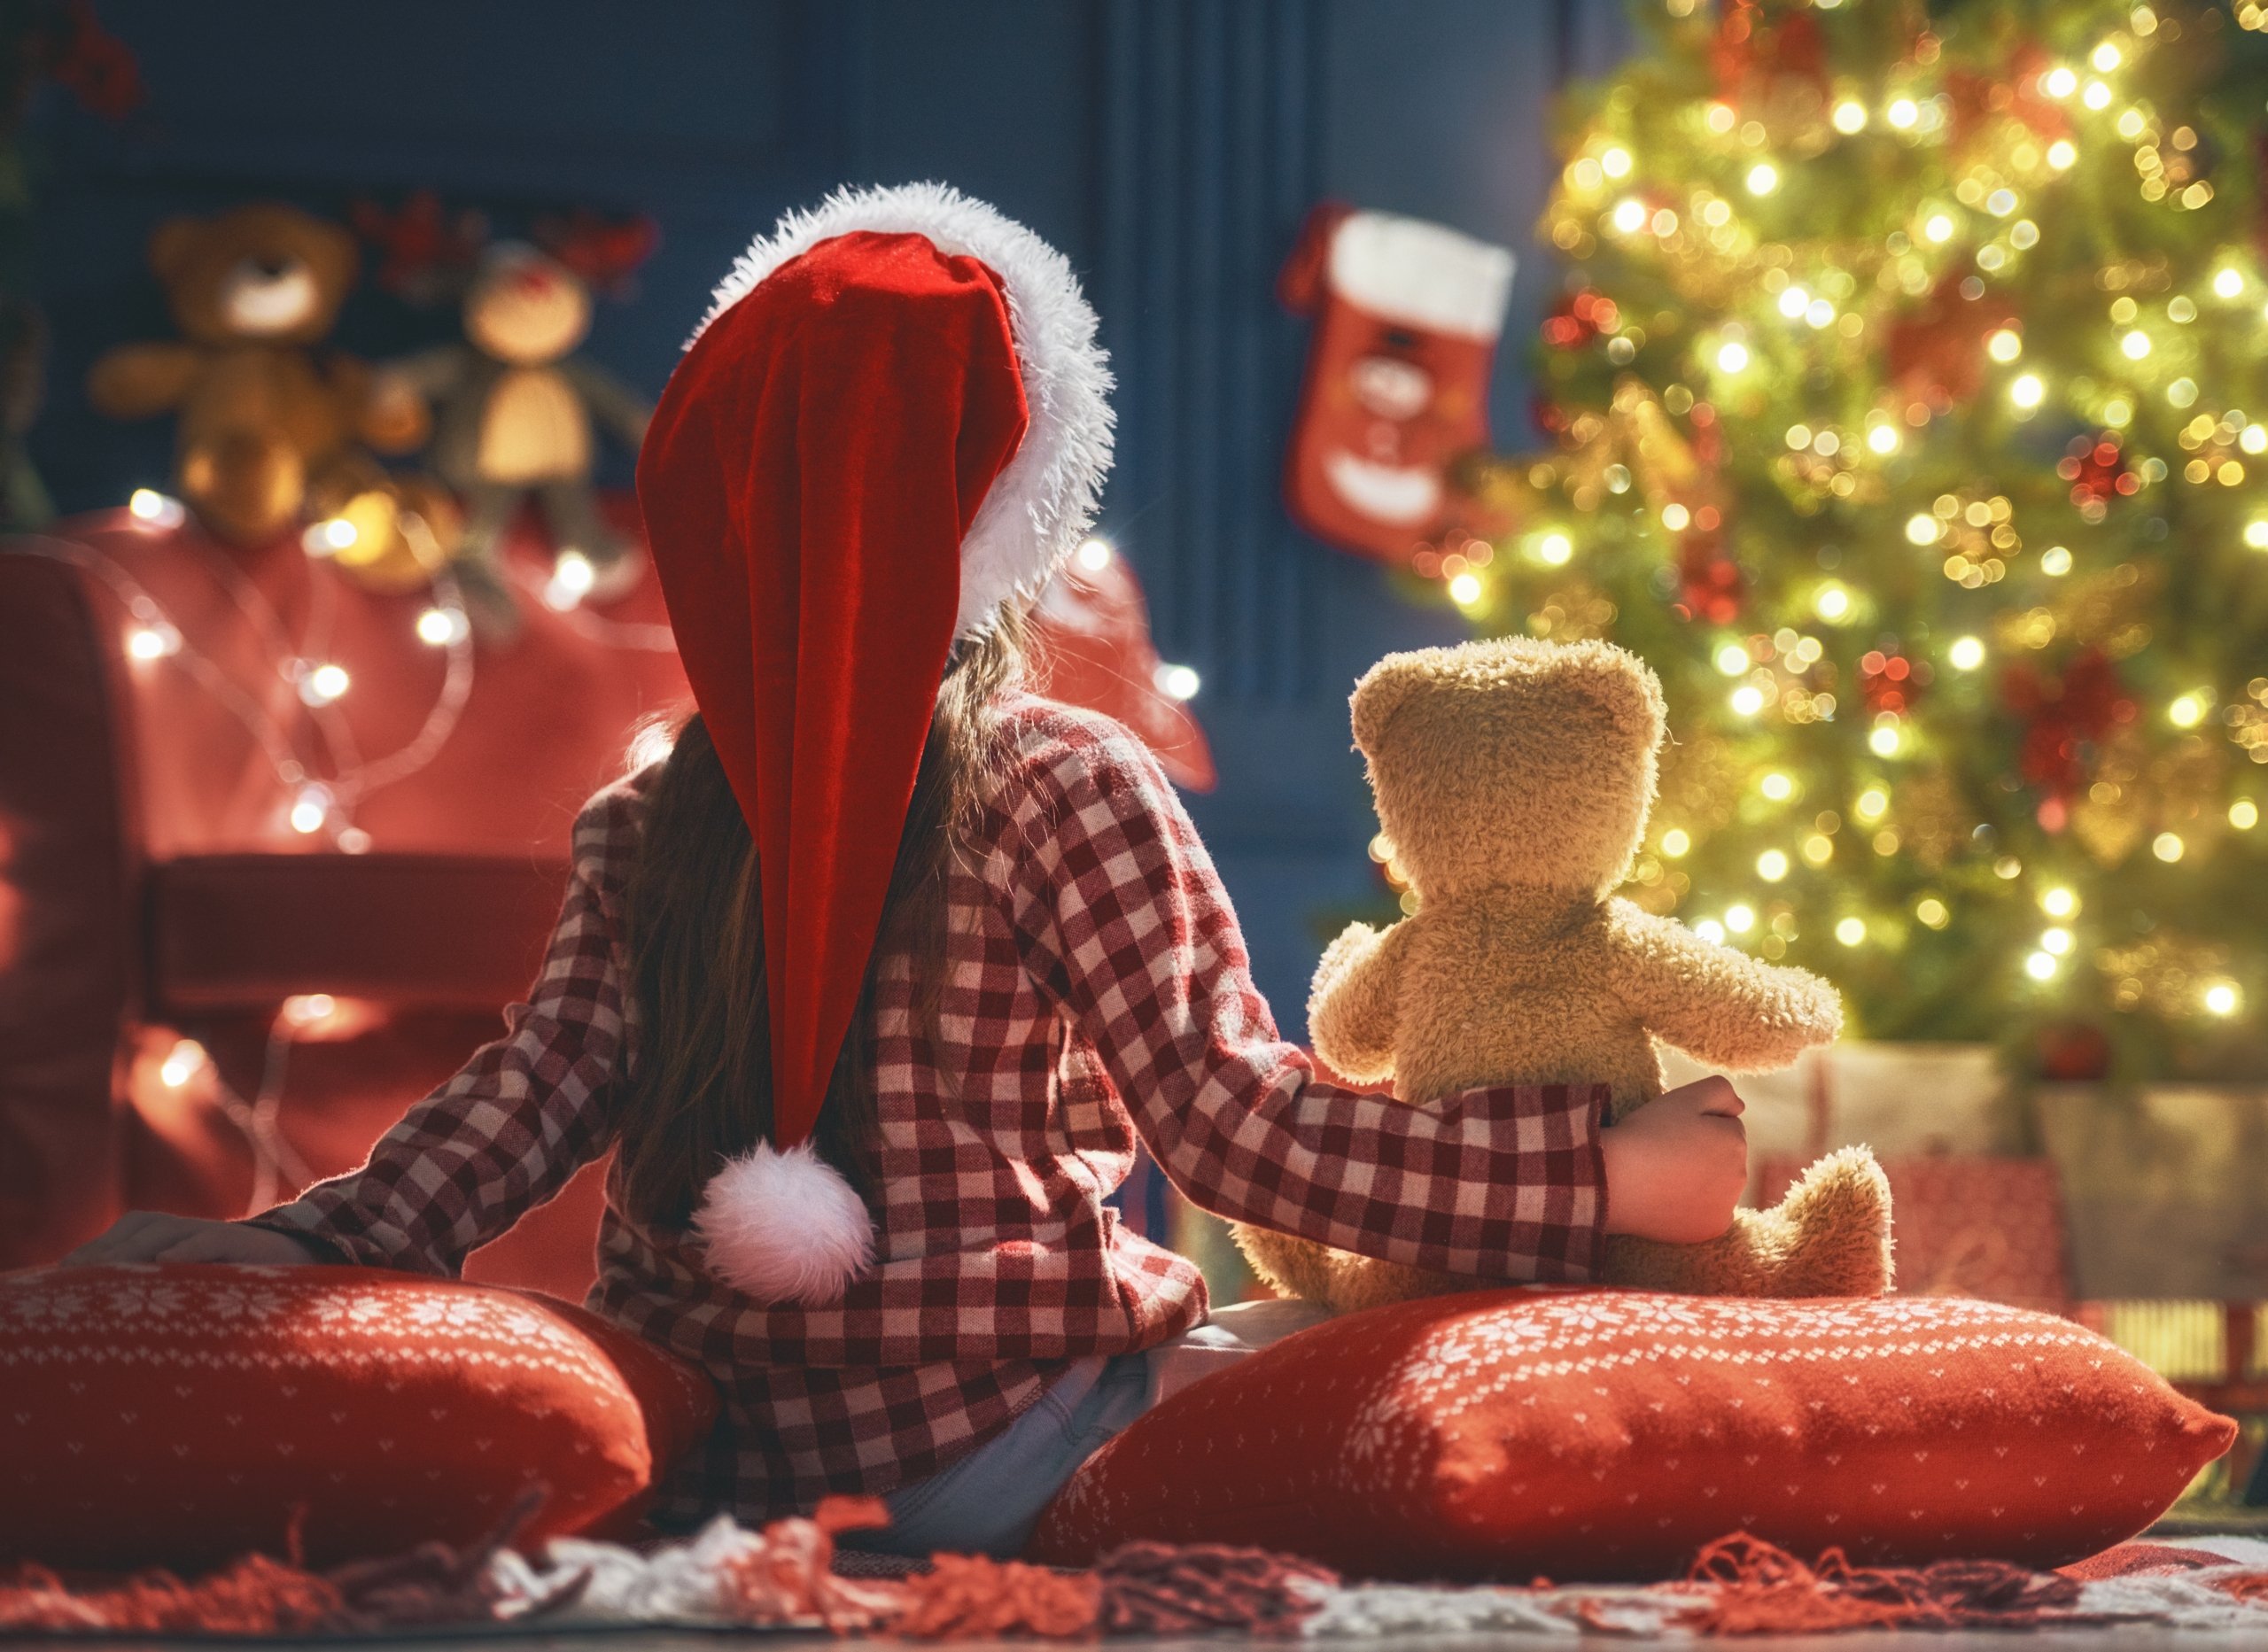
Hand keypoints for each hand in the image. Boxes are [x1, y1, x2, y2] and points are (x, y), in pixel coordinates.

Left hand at [61, 1213, 324, 1267]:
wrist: (312, 1268)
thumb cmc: (249, 1290)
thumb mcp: (203, 1290)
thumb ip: (168, 1289)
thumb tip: (119, 1311)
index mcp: (182, 1238)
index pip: (129, 1232)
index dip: (98, 1249)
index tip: (67, 1272)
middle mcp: (197, 1231)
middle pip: (140, 1228)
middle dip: (106, 1250)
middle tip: (76, 1274)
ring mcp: (223, 1234)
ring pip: (167, 1233)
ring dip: (135, 1249)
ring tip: (106, 1269)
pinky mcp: (248, 1245)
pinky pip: (212, 1242)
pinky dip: (188, 1251)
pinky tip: (166, 1265)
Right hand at [1599, 1076, 1748, 1243]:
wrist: (1614, 1180)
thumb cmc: (1646, 1134)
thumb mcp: (1683, 1097)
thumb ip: (1721, 1091)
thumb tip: (1740, 1107)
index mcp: (1736, 1140)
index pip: (1725, 1127)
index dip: (1697, 1126)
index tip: (1671, 1132)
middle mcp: (1741, 1175)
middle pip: (1724, 1157)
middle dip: (1704, 1153)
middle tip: (1666, 1154)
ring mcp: (1727, 1205)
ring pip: (1717, 1184)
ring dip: (1700, 1180)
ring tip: (1664, 1177)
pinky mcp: (1713, 1229)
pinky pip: (1708, 1212)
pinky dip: (1693, 1207)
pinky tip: (1668, 1199)